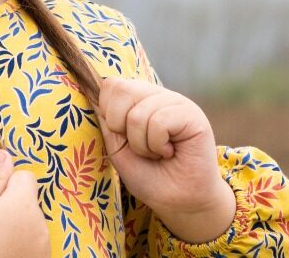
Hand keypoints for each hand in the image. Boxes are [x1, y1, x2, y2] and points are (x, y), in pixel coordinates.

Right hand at [0, 149, 48, 257]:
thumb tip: (5, 155)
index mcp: (24, 204)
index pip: (26, 177)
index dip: (7, 183)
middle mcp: (40, 226)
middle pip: (30, 203)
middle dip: (13, 206)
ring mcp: (42, 248)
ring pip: (33, 225)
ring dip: (19, 227)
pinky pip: (34, 245)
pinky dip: (22, 246)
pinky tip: (2, 252)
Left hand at [93, 76, 236, 243]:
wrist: (180, 202)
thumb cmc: (151, 178)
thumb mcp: (119, 151)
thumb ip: (108, 124)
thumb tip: (96, 99)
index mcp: (142, 100)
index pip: (112, 85)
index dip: (108, 112)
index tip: (123, 137)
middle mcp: (159, 96)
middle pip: (122, 90)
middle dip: (120, 126)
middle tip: (140, 147)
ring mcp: (177, 102)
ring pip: (138, 114)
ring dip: (141, 145)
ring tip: (158, 153)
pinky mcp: (192, 115)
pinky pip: (159, 122)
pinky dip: (157, 145)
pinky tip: (170, 152)